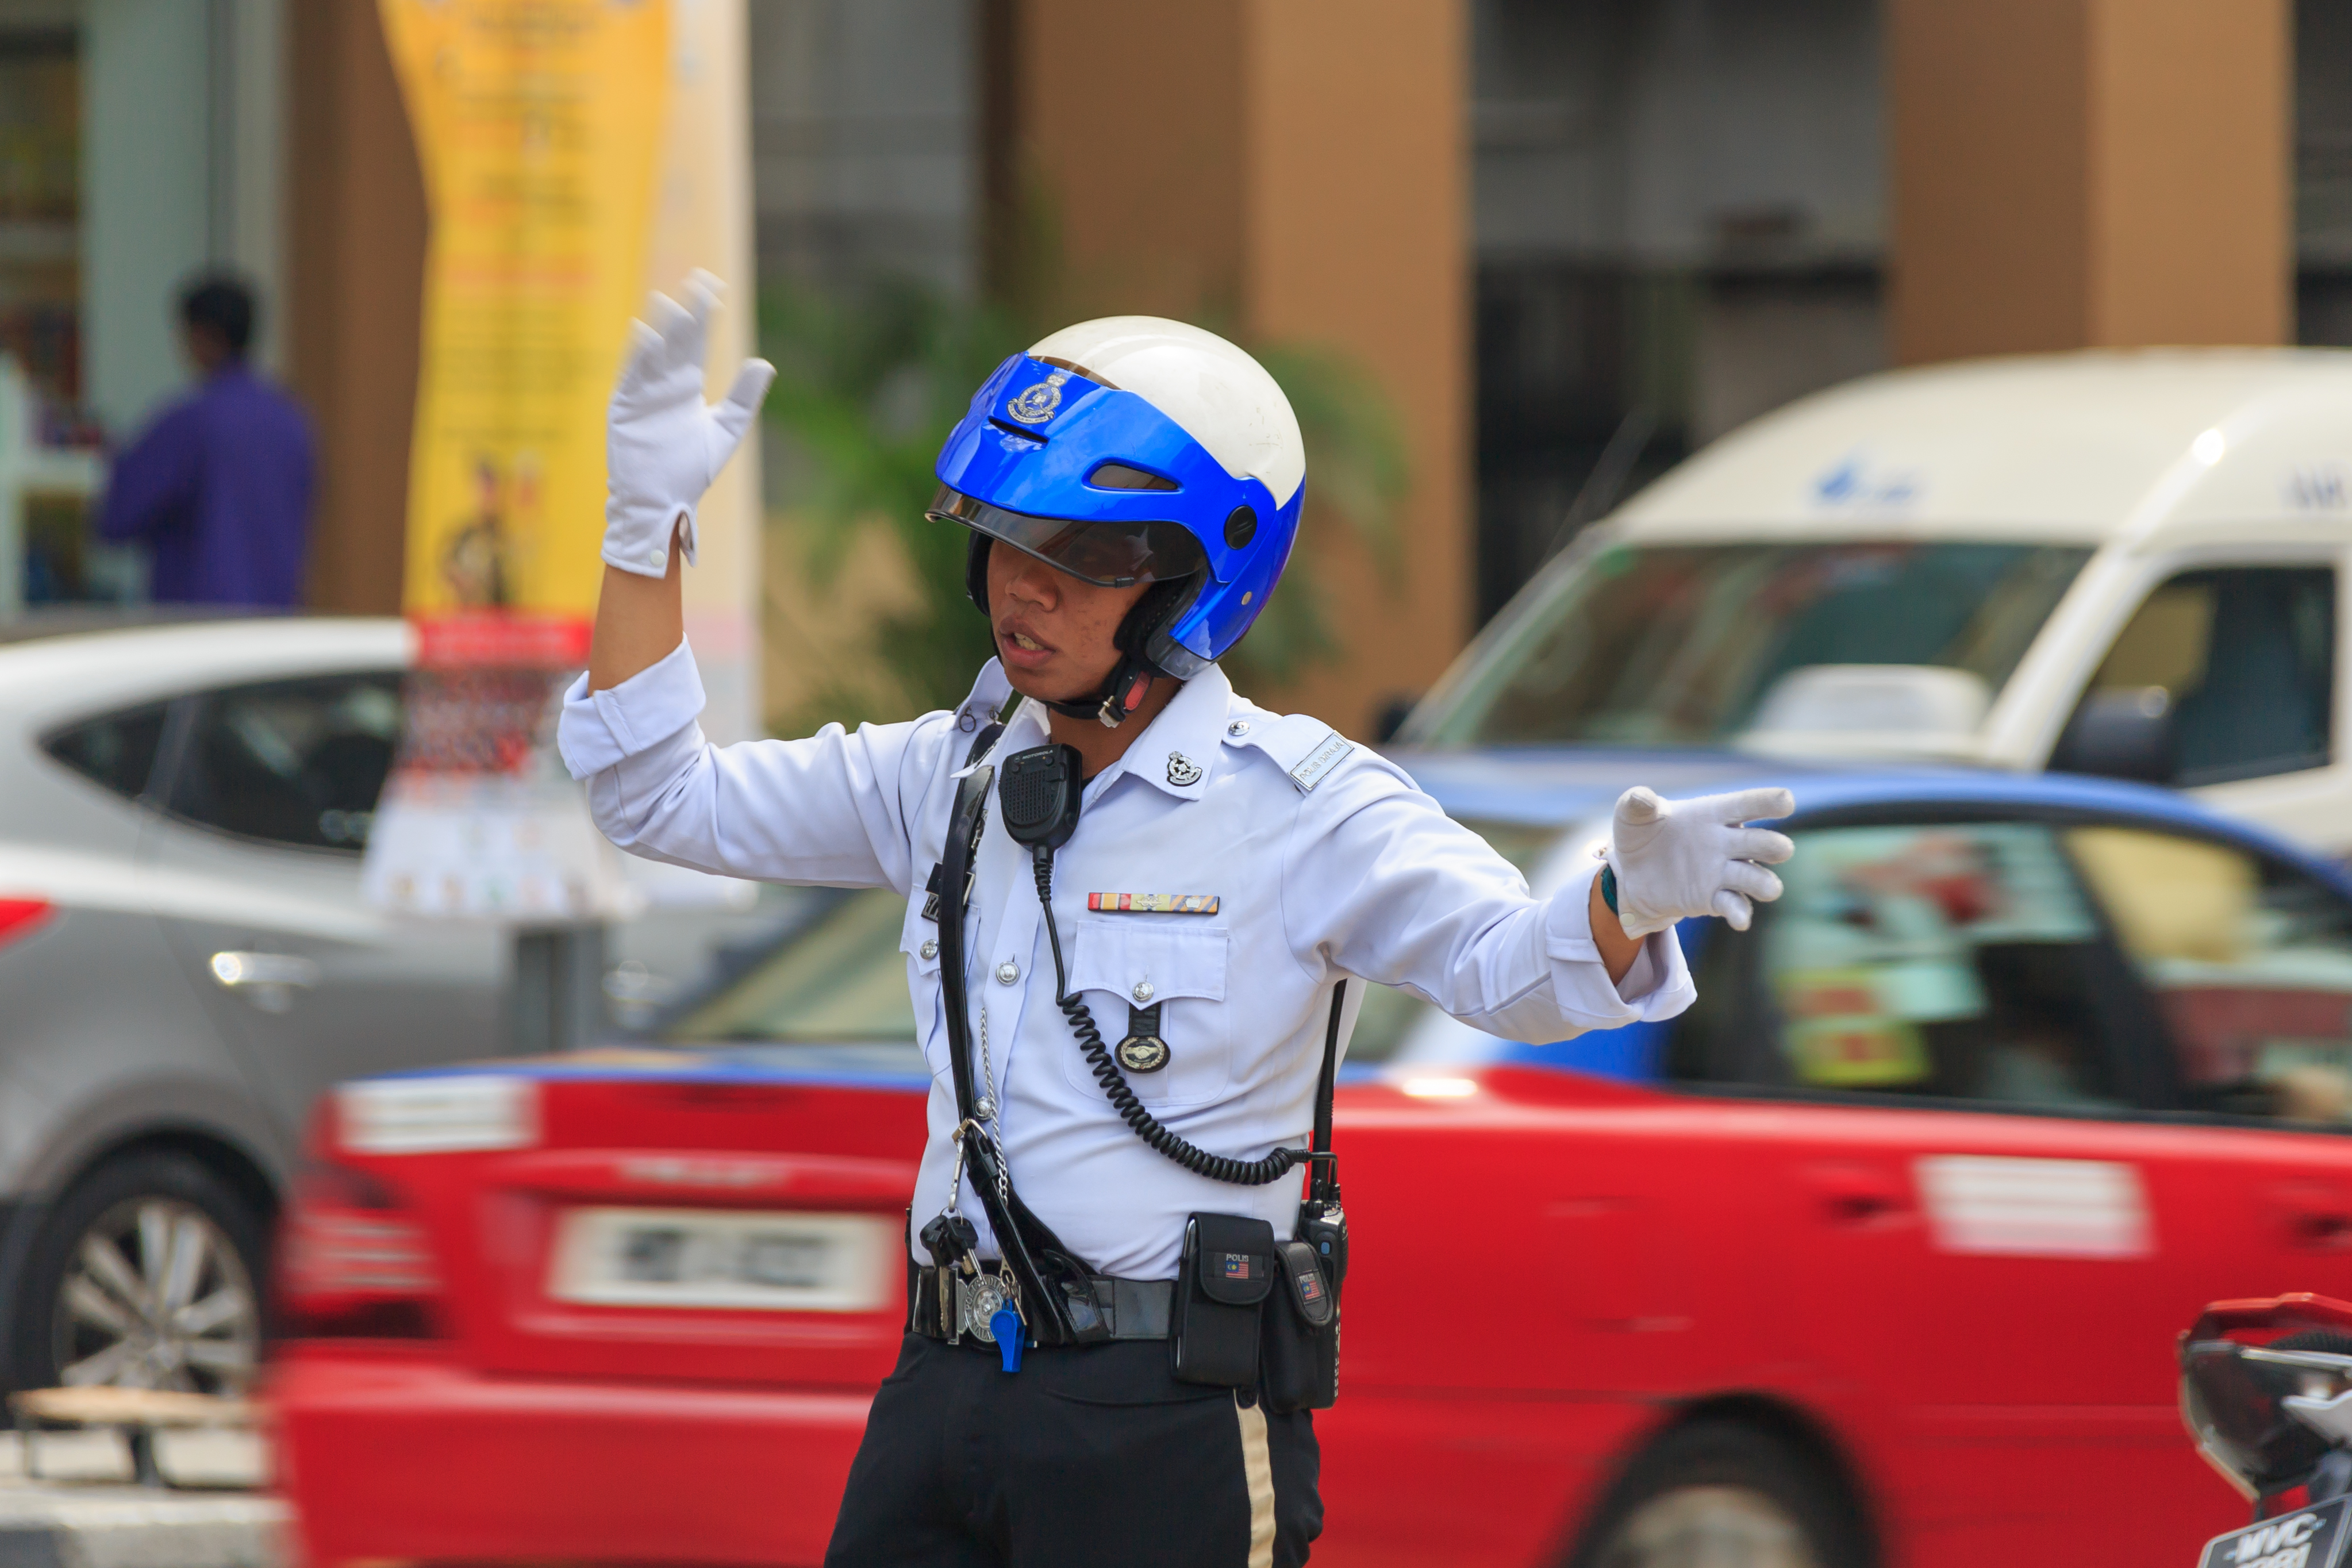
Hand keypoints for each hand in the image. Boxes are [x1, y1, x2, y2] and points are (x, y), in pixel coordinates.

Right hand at [603, 271, 775, 577]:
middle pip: (677, 339)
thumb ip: (744, 398)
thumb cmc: (691, 470)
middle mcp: (664, 383)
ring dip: (661, 328)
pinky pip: (631, 376)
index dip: (703, 314)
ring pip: (653, 353)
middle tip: (697, 282)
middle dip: (686, 312)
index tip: (714, 287)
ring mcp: (642, 393)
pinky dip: (638, 356)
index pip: (696, 341)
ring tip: (670, 302)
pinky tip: (646, 333)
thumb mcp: (725, 429)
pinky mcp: (624, 407)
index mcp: (687, 385)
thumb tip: (764, 363)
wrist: (661, 501)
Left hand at [1606, 786, 1794, 937]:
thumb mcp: (1631, 815)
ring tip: (1766, 888)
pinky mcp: (1714, 899)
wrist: (1630, 873)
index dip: (1769, 802)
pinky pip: (1737, 906)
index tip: (1786, 802)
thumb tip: (1641, 797)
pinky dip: (1740, 914)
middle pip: (1764, 843)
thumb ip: (1637, 803)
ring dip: (1766, 883)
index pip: (1748, 804)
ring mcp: (1723, 872)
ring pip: (1759, 878)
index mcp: (1713, 814)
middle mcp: (1727, 842)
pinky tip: (1739, 921)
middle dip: (1775, 846)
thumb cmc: (1640, 835)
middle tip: (1778, 850)